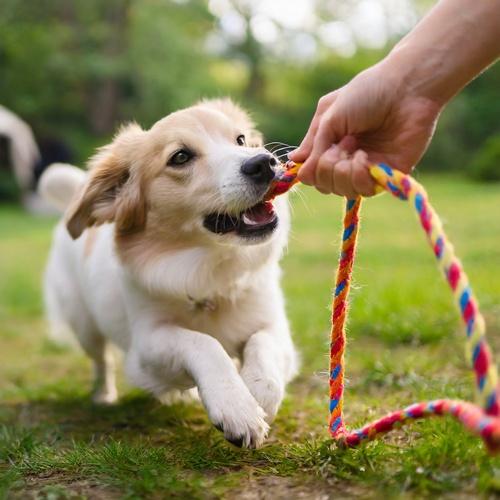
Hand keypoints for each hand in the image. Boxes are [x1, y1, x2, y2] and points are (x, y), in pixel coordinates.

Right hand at [289, 61, 442, 197]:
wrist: (406, 88)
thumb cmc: (367, 93)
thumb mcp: (328, 115)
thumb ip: (313, 144)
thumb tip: (295, 166)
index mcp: (333, 145)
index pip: (313, 174)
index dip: (311, 169)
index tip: (319, 149)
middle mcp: (349, 160)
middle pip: (324, 185)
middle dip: (326, 167)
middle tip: (341, 142)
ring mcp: (368, 169)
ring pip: (342, 191)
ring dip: (342, 170)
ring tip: (354, 145)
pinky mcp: (387, 175)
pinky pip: (363, 191)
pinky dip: (358, 176)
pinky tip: (365, 157)